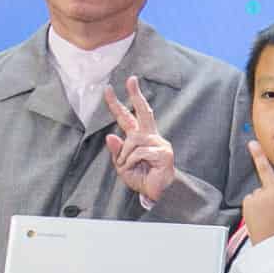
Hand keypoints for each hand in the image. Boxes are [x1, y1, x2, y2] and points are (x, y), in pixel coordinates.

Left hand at [101, 76, 176, 203]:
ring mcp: (158, 143)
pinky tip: (142, 168)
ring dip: (125, 157)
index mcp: (139, 138)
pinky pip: (138, 152)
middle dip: (136, 95)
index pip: (127, 117)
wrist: (158, 193)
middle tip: (131, 79)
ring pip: (132, 141)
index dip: (117, 104)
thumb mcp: (122, 166)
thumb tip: (109, 136)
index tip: (109, 89)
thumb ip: (116, 152)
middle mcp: (150, 136)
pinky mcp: (164, 152)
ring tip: (132, 168)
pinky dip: (133, 162)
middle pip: (143, 111)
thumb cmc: (142, 179)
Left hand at [243, 137, 273, 241]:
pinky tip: (259, 217)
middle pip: (265, 170)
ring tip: (266, 217)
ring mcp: (261, 196)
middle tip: (252, 144)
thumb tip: (260, 192)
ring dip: (259, 202)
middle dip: (258, 155)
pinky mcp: (249, 202)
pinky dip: (253, 208)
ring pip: (257, 194)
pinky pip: (250, 201)